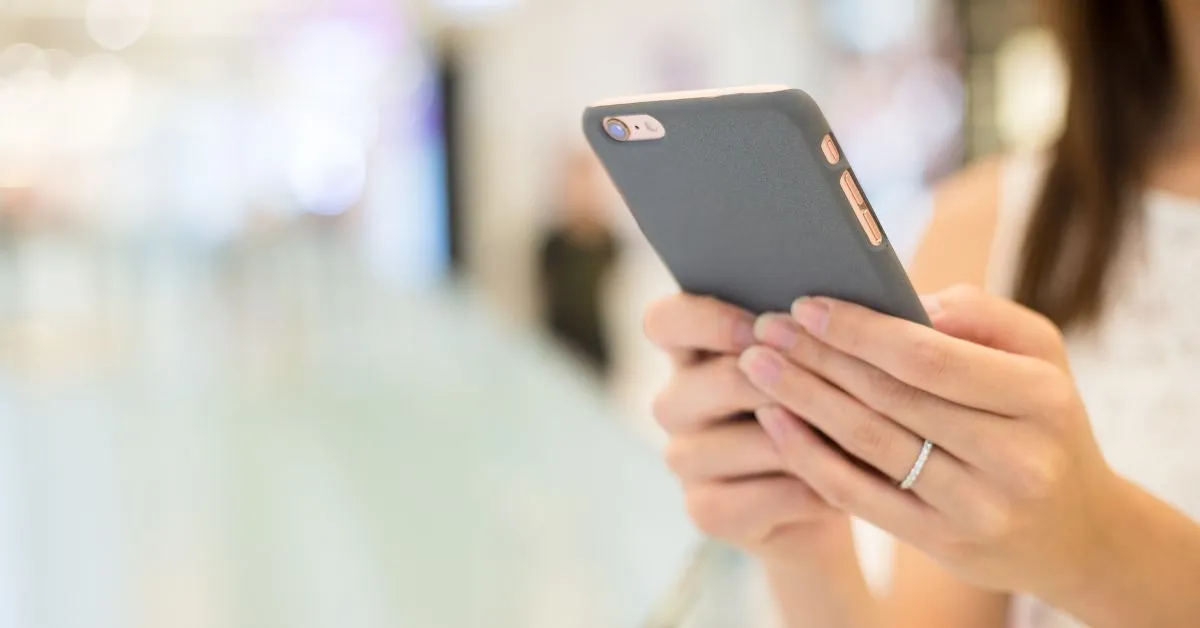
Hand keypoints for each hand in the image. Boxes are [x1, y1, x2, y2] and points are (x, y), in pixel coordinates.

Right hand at [644, 294, 849, 559]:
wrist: (837, 490)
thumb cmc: (835, 405)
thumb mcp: (824, 361)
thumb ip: (817, 331)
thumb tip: (847, 310)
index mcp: (694, 350)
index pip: (664, 321)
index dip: (706, 320)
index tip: (761, 327)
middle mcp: (677, 402)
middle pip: (706, 381)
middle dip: (778, 382)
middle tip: (830, 385)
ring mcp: (685, 458)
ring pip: (736, 443)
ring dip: (800, 440)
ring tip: (853, 439)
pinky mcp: (705, 509)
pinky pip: (755, 498)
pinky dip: (804, 491)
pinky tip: (840, 488)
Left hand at [739, 284, 1120, 598]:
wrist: (1076, 531)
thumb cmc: (1040, 420)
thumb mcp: (1038, 354)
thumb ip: (977, 314)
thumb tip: (899, 301)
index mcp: (1040, 397)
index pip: (929, 358)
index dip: (859, 331)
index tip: (807, 305)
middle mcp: (1015, 458)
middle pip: (890, 398)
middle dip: (817, 358)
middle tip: (764, 327)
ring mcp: (977, 507)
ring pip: (868, 443)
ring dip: (801, 398)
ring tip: (755, 365)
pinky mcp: (942, 542)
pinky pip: (859, 493)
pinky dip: (808, 454)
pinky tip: (773, 420)